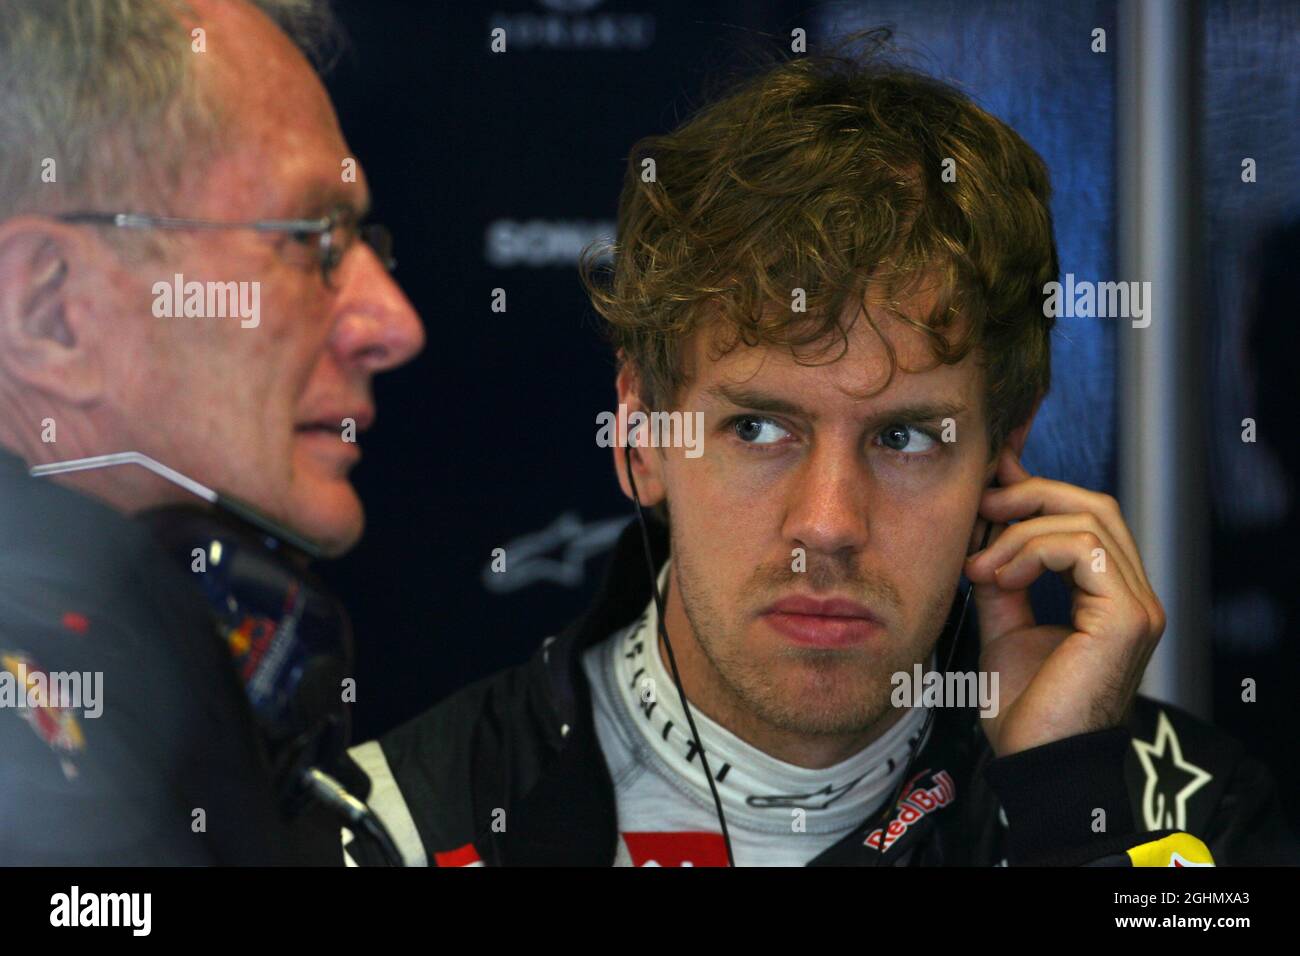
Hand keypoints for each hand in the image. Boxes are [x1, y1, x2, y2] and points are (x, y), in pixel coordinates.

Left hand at [963, 449, 1165, 757]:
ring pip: (1088, 519)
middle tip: (979, 508)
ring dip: (1020, 530)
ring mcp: (1138, 606)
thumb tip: (987, 523)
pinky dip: (1032, 549)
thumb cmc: (1023, 709)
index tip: (985, 484)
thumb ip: (1003, 574)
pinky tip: (999, 576)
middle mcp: (1133, 596)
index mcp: (1109, 597)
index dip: (1035, 490)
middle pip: (1094, 505)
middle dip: (1029, 495)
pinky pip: (1083, 548)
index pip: (1085, 517)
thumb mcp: (1003, 624)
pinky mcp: (1128, 617)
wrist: (1033, 762)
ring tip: (979, 564)